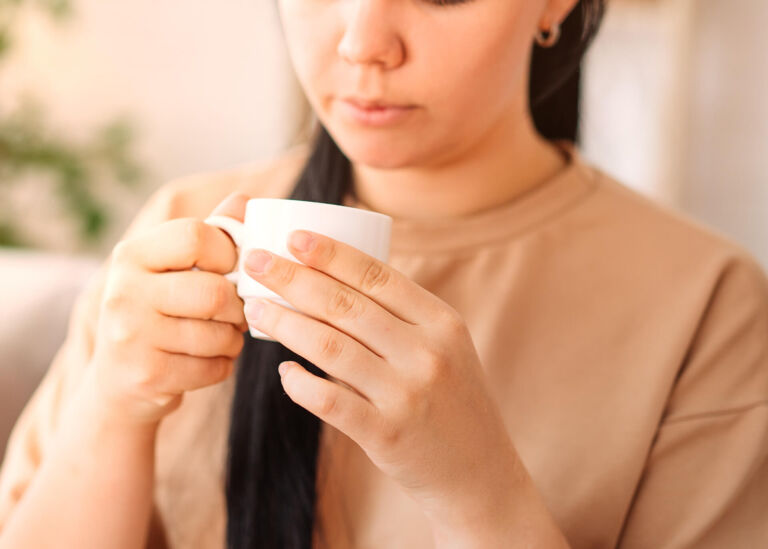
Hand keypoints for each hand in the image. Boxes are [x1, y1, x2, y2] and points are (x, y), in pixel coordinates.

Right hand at [88, 192, 249, 425]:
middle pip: (214, 291)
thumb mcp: (172, 267)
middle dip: (237, 306)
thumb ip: (210, 232)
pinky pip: (214, 368)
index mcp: (132, 255)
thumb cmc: (158, 312)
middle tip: (236, 312)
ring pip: (218, 334)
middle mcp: (124, 292)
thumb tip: (245, 200)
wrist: (119, 382)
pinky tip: (207, 361)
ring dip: (233, 339)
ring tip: (223, 336)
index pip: (197, 236)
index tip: (230, 269)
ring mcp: (132, 336)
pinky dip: (223, 366)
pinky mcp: (147, 375)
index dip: (228, 253)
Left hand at [241, 230, 522, 531]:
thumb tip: (330, 282)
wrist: (479, 470)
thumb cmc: (451, 399)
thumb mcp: (444, 348)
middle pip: (346, 305)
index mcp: (442, 322)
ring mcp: (408, 395)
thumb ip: (400, 318)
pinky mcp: (388, 435)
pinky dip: (299, 383)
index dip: (331, 254)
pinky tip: (284, 371)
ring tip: (256, 310)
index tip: (294, 238)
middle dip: (294, 278)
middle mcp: (428, 353)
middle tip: (256, 262)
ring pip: (330, 347)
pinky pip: (330, 401)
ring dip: (286, 324)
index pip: (377, 276)